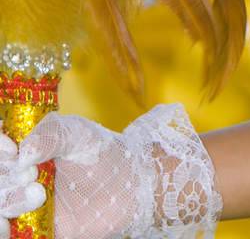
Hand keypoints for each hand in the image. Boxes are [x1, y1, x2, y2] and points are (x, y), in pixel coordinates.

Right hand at [17, 107, 219, 238]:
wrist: (125, 184)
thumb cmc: (99, 151)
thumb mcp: (77, 133)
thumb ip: (50, 134)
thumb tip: (23, 154)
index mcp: (24, 149)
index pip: (0, 148)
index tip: (13, 150)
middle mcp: (17, 177)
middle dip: (6, 177)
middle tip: (32, 174)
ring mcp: (22, 205)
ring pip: (0, 204)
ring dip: (10, 201)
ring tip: (38, 195)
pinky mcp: (32, 230)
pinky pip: (7, 233)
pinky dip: (3, 231)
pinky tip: (8, 227)